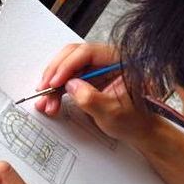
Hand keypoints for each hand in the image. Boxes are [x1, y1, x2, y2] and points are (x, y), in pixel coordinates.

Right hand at [36, 43, 160, 145]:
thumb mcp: (113, 112)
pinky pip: (68, 79)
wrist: (139, 130)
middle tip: (44, 89)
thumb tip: (70, 85)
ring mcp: (97, 69)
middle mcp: (106, 60)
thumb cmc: (134, 121)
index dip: (69, 65)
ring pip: (67, 68)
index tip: (56, 82)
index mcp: (120, 60)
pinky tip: (50, 102)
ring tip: (46, 103)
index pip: (88, 52)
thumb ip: (91, 98)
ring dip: (53, 84)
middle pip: (74, 56)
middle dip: (56, 73)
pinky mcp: (89, 79)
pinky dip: (57, 91)